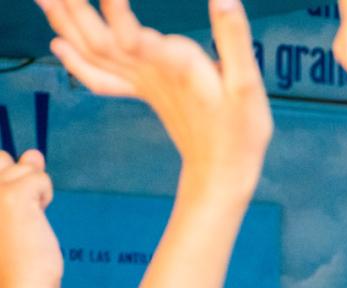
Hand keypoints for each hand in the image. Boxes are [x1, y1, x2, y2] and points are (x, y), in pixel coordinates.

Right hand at [0, 149, 61, 287]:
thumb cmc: (9, 263)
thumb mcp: (4, 218)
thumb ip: (12, 185)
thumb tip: (35, 152)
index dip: (5, 183)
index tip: (11, 212)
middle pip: (0, 157)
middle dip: (18, 178)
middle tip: (22, 213)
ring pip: (21, 166)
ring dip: (34, 190)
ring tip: (27, 222)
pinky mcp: (12, 196)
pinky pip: (40, 177)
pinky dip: (45, 195)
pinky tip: (37, 219)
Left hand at [37, 0, 271, 197]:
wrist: (223, 171)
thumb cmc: (240, 131)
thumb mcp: (248, 84)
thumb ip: (234, 37)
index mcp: (175, 67)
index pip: (132, 33)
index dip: (113, 7)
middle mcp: (150, 73)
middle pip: (98, 38)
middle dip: (73, 8)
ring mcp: (142, 85)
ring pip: (93, 51)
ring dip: (65, 23)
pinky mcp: (142, 93)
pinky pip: (100, 78)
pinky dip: (76, 61)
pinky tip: (58, 44)